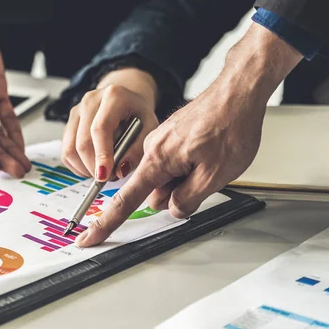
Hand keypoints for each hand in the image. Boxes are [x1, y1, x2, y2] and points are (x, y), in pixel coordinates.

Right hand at [62, 68, 159, 179]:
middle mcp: (91, 101)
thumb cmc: (139, 113)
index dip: (101, 155)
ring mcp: (77, 110)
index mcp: (113, 97)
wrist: (127, 98)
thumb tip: (120, 171)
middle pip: (83, 142)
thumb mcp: (149, 128)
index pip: (100, 129)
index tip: (105, 175)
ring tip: (102, 172)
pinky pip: (66, 150)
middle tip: (109, 178)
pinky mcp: (70, 121)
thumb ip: (137, 150)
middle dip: (93, 167)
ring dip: (84, 168)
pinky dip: (77, 165)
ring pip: (70, 148)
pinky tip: (92, 166)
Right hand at [76, 23, 302, 246]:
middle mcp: (155, 147)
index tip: (89, 237)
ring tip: (214, 158)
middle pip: (155, 188)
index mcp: (158, 158)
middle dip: (176, 193)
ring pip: (169, 174)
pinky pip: (176, 160)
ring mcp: (164, 139)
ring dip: (188, 177)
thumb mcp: (215, 175)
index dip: (107, 222)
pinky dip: (192, 164)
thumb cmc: (230, 126)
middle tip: (208, 175)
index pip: (127, 199)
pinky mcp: (175, 134)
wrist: (239, 91)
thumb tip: (172, 209)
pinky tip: (211, 151)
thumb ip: (188, 199)